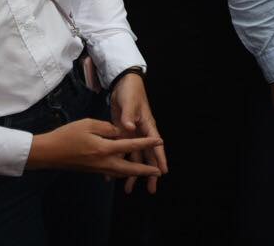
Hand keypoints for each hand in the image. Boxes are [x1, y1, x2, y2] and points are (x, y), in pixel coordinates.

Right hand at [26, 117, 163, 178]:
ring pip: (121, 172)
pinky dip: (122, 172)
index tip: (160, 141)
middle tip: (158, 172)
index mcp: (104, 148)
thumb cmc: (67, 135)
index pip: (130, 145)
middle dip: (145, 170)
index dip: (146, 142)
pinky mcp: (92, 170)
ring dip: (134, 173)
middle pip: (129, 168)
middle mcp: (103, 161)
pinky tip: (125, 170)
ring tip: (145, 172)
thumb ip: (107, 128)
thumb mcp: (89, 124)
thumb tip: (120, 132)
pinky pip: (112, 172)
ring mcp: (97, 168)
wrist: (48, 153)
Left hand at [109, 71, 165, 192]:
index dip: (159, 158)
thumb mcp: (130, 103)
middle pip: (147, 156)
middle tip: (151, 189)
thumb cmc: (131, 92)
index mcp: (147, 125)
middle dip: (149, 172)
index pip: (155, 144)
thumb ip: (129, 116)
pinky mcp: (122, 134)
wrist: (122, 84)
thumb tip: (129, 127)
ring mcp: (132, 135)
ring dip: (132, 172)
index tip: (162, 172)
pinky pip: (121, 152)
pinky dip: (118, 162)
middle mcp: (141, 133)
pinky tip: (111, 175)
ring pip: (134, 157)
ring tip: (129, 188)